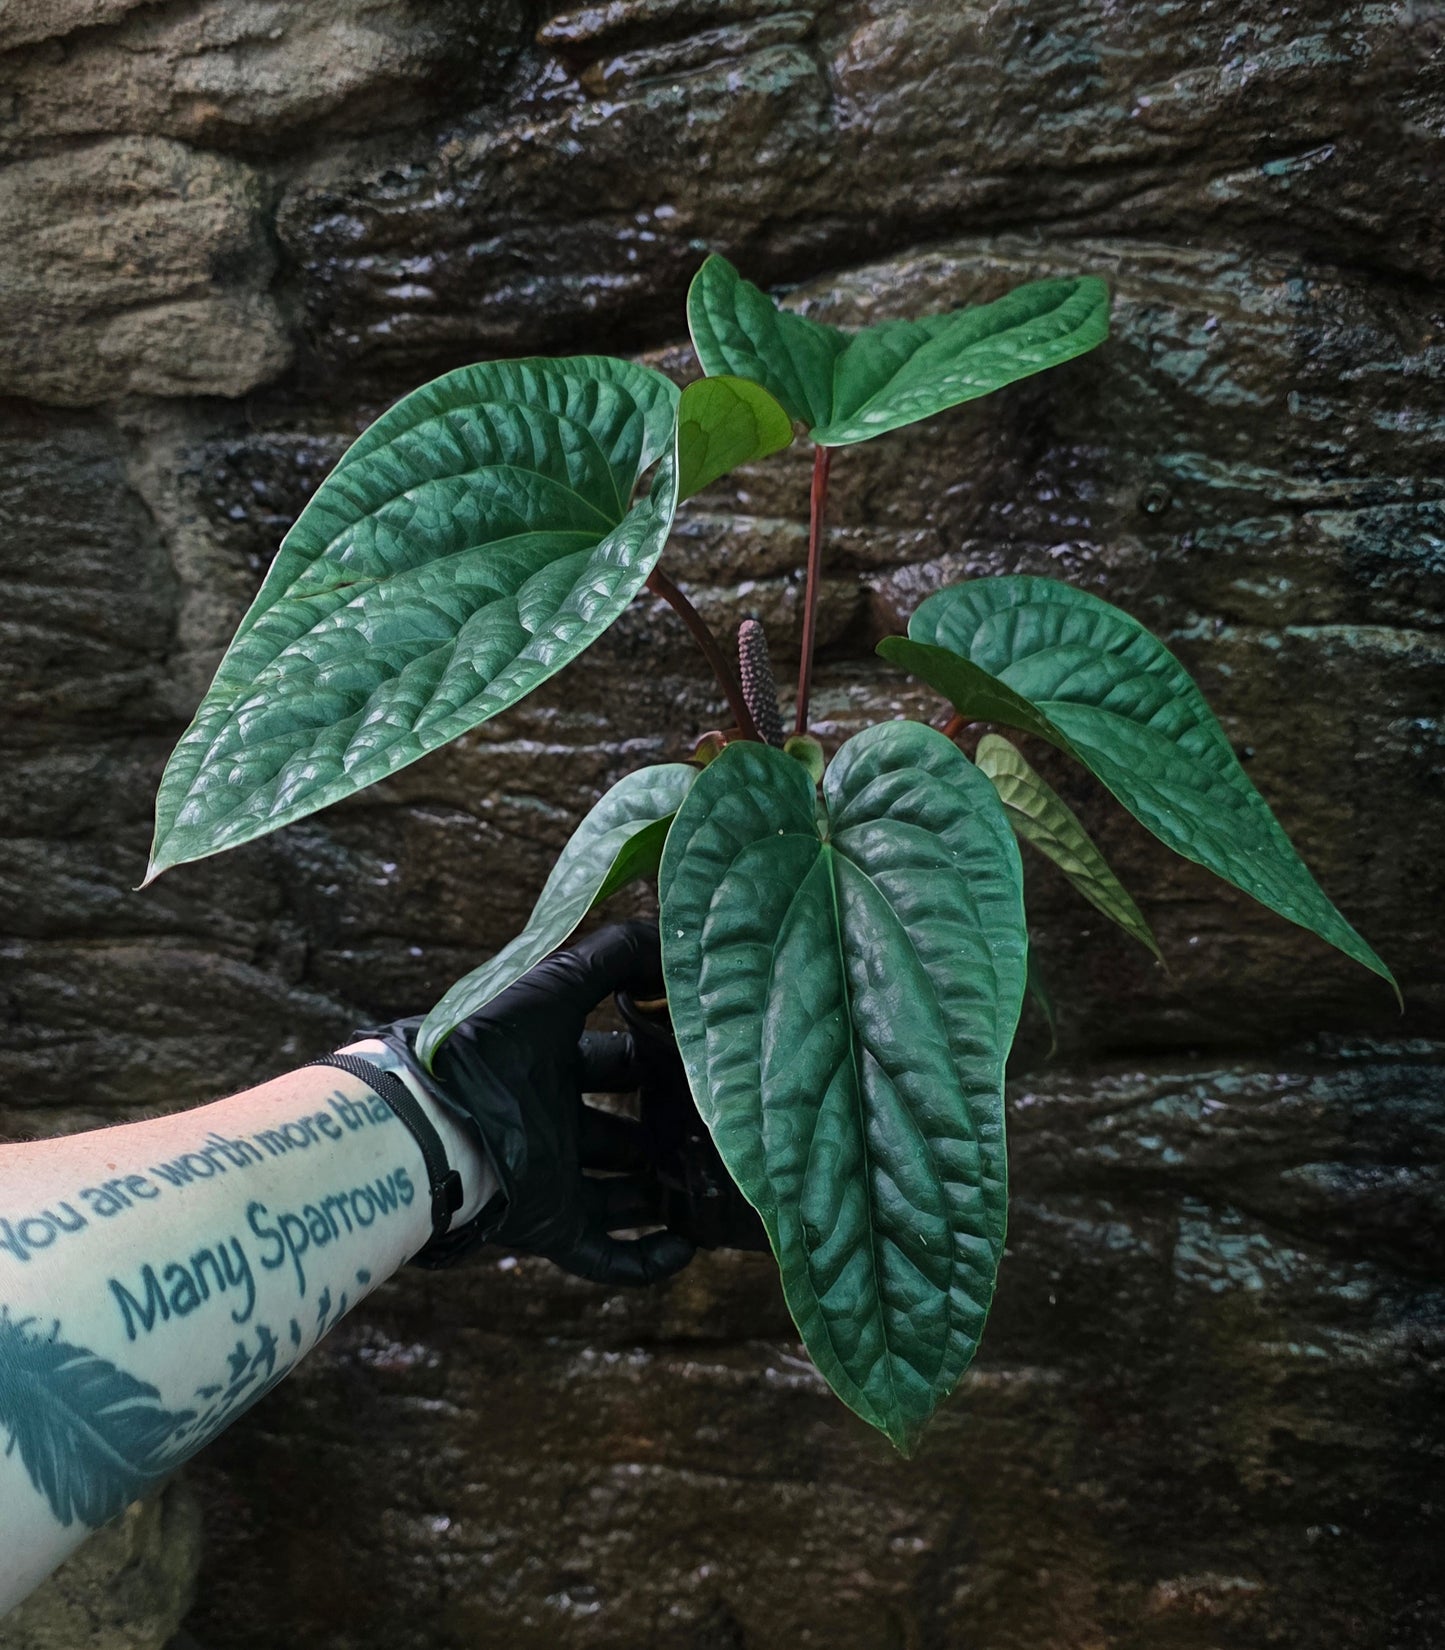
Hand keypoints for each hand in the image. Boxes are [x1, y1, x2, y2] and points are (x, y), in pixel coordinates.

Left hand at [373, 921, 699, 1285]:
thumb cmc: (489, 1046)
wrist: (430, 1125)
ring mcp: (554, 1177)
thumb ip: (613, 954)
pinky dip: (646, 1258)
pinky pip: (606, 1255)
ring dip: (666, 1194)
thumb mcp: (556, 984)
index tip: (707, 1061)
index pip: (617, 1062)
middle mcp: (554, 1121)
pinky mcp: (550, 1226)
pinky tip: (686, 1248)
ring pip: (623, 1192)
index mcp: (551, 1064)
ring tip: (720, 1190)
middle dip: (667, 1130)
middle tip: (722, 1128)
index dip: (656, 1060)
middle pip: (624, 1129)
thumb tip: (671, 935)